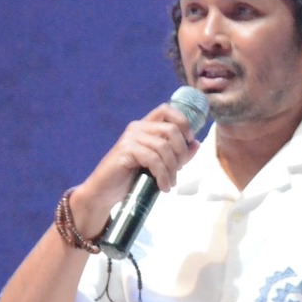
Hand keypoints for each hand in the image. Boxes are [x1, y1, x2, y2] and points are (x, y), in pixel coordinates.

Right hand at [70, 102, 202, 226]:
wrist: (105, 192)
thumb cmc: (132, 178)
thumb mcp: (160, 164)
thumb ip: (177, 154)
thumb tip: (196, 143)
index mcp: (145, 126)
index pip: (168, 109)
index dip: (183, 122)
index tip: (189, 141)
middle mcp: (137, 127)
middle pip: (171, 130)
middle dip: (181, 153)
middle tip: (178, 171)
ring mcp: (130, 138)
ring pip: (164, 147)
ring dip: (172, 169)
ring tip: (169, 183)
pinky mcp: (126, 151)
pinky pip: (153, 159)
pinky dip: (163, 175)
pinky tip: (163, 187)